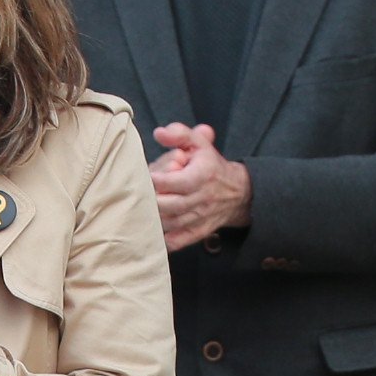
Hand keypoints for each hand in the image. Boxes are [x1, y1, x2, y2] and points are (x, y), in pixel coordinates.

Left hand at [147, 122, 252, 248]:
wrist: (238, 192)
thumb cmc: (210, 165)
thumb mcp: (199, 143)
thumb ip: (179, 134)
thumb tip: (159, 133)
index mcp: (201, 176)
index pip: (170, 181)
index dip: (152, 179)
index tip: (144, 174)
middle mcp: (200, 199)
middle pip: (166, 205)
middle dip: (148, 199)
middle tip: (138, 192)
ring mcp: (198, 219)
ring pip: (168, 224)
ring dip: (151, 217)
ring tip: (141, 207)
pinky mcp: (197, 233)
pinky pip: (176, 242)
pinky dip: (161, 240)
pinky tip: (149, 231)